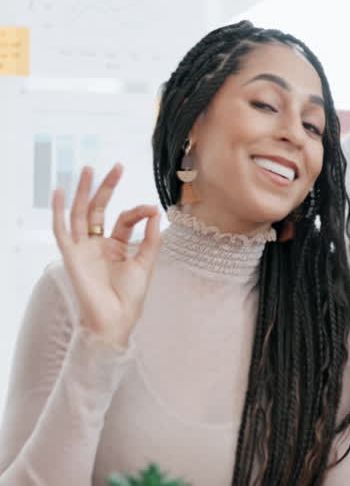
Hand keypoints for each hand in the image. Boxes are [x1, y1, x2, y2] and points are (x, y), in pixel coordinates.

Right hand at [51, 164, 161, 349]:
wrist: (116, 318)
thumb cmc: (130, 296)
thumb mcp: (146, 262)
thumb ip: (150, 238)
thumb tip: (154, 211)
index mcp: (115, 246)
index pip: (122, 219)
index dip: (136, 211)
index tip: (151, 208)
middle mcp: (97, 244)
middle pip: (98, 209)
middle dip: (106, 188)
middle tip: (116, 167)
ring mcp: (83, 248)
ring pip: (80, 213)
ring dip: (83, 192)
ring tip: (87, 169)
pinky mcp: (71, 255)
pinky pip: (62, 230)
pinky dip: (59, 212)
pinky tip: (60, 193)